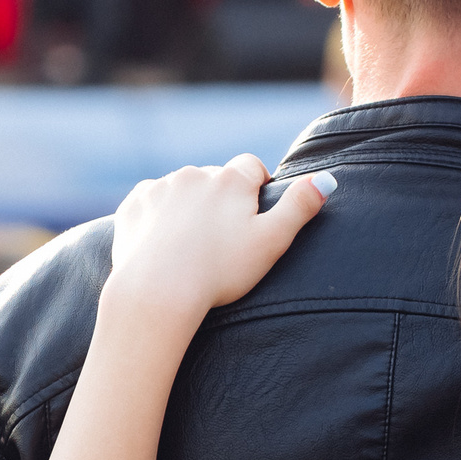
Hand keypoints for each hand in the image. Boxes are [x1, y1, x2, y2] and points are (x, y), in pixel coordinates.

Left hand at [107, 154, 333, 323]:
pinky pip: (151, 202)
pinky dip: (158, 217)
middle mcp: (194, 174)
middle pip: (215, 179)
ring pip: (182, 189)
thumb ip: (300, 207)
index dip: (257, 187)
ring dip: (188, 207)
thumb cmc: (220, 271)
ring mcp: (161, 187)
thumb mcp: (272, 241)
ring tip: (191, 244)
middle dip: (220, 199)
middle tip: (221, 239)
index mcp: (230, 179)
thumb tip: (327, 179)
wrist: (157, 291)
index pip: (252, 167)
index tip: (253, 215)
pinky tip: (163, 244)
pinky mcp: (134, 205)